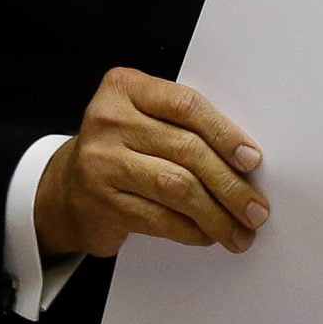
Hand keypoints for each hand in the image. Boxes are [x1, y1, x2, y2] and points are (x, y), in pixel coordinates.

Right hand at [34, 67, 269, 258]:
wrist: (66, 191)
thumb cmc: (123, 149)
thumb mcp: (146, 120)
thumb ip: (186, 126)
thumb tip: (247, 160)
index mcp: (125, 88)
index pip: (186, 106)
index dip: (225, 134)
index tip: (254, 160)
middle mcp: (109, 120)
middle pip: (187, 150)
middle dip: (230, 184)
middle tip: (256, 209)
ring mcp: (101, 162)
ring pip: (176, 188)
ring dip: (217, 214)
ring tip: (239, 231)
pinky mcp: (101, 203)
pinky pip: (159, 218)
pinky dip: (191, 229)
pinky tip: (208, 235)